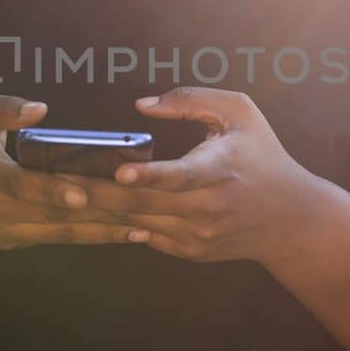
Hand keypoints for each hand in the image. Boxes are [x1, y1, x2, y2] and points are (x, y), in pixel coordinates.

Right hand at [0, 92, 143, 250]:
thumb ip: (2, 108)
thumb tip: (39, 107)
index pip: (18, 185)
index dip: (51, 191)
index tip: (83, 195)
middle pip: (49, 214)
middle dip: (97, 212)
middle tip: (140, 208)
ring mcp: (2, 232)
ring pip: (59, 233)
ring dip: (104, 231)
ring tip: (145, 227)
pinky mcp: (14, 241)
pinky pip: (57, 239)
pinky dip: (92, 235)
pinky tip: (126, 232)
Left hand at [60, 87, 319, 262]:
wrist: (291, 219)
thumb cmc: (262, 155)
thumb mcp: (240, 113)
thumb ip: (192, 99)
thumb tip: (141, 105)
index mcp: (220, 171)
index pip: (180, 176)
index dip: (148, 175)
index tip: (120, 172)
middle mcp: (208, 208)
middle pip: (144, 204)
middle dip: (98, 193)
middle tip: (58, 182)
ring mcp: (199, 235)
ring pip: (139, 223)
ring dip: (101, 209)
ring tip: (63, 194)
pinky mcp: (192, 251)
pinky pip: (147, 237)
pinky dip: (121, 223)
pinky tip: (92, 210)